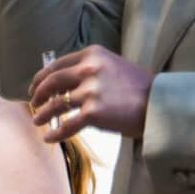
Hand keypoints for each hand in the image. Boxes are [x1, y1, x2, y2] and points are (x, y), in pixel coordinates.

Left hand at [27, 44, 148, 143]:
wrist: (161, 103)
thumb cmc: (138, 87)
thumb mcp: (113, 66)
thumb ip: (89, 68)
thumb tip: (61, 81)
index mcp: (93, 55)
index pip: (57, 65)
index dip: (41, 78)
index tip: (34, 87)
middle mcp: (89, 69)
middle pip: (51, 82)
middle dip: (38, 95)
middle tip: (33, 104)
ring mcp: (91, 91)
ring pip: (55, 104)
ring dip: (42, 114)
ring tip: (37, 121)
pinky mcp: (93, 112)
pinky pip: (66, 125)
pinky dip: (55, 133)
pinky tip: (49, 138)